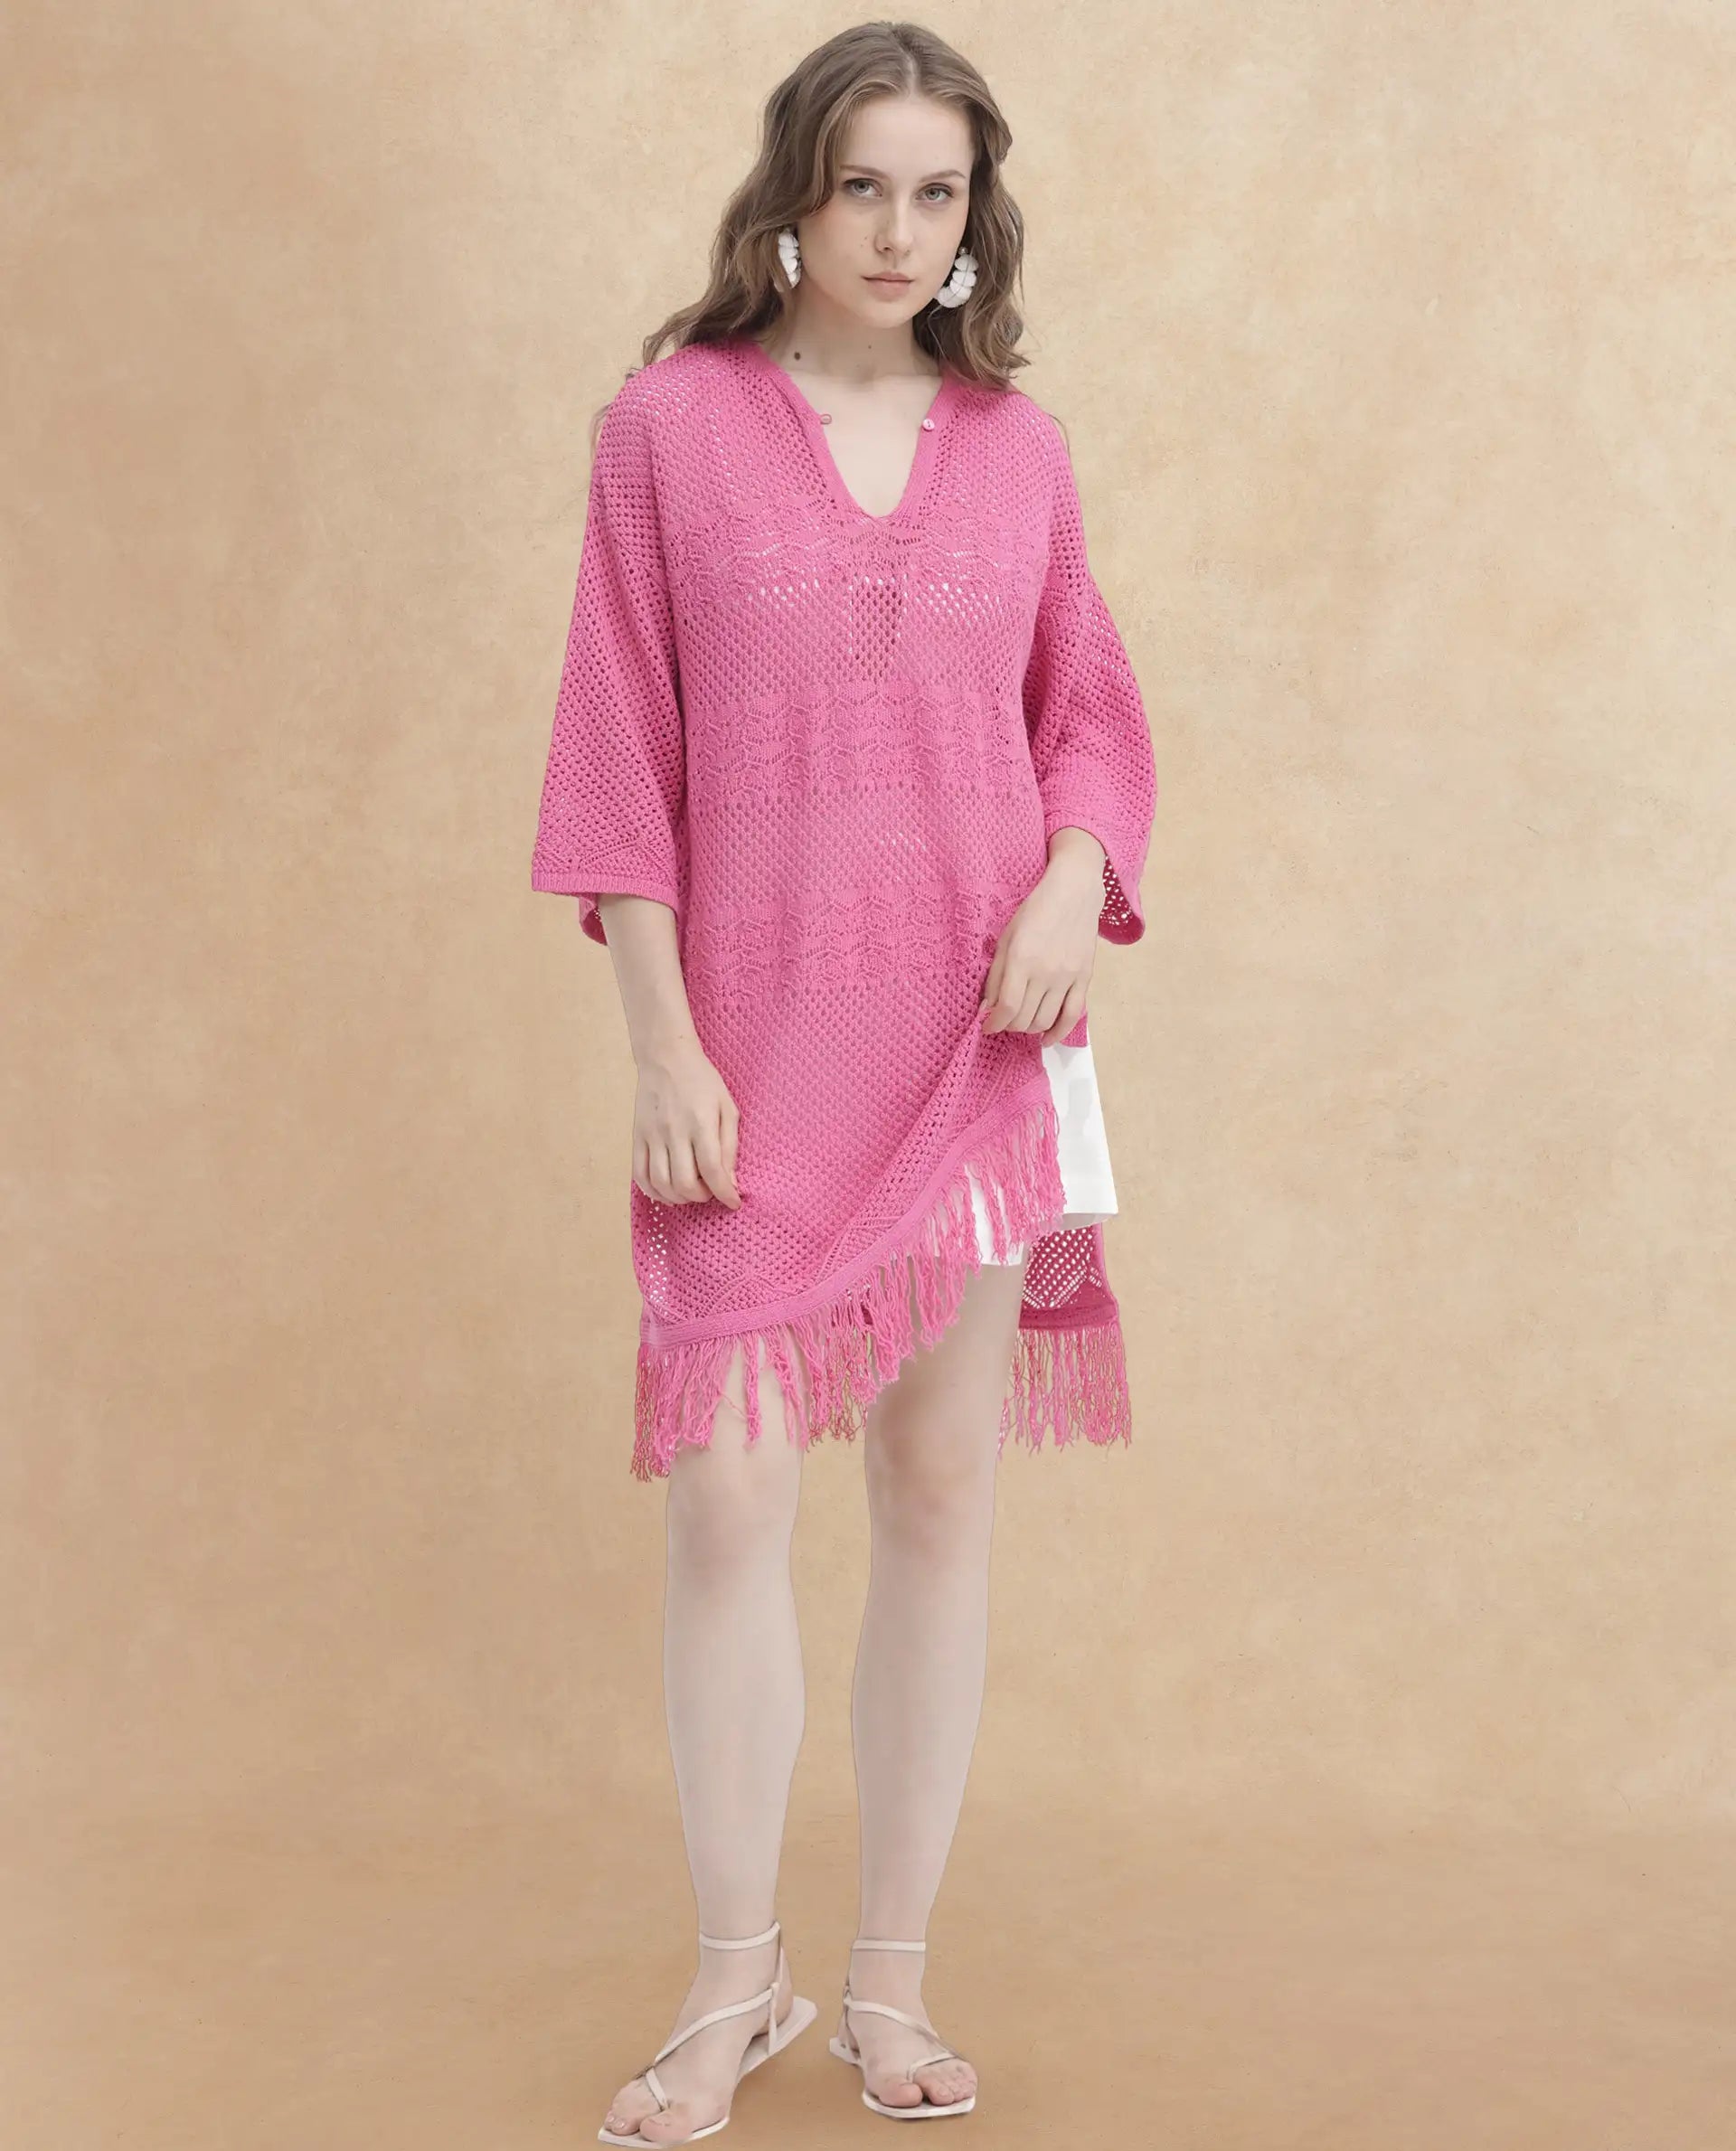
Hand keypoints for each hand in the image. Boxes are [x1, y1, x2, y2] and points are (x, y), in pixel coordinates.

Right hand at [631, 1033, 741, 1206]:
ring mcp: (652, 1135)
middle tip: (710, 1191)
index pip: (712, 1170)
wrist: (666, 1057)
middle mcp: (674, 1131)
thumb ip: (730, 1146)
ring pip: (661, 1183)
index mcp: (701, 1122)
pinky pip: (639, 1174)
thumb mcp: (728, 1107)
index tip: (733, 1202)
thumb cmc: (702, 1081)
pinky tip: (668, 1192)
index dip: (725, 1193)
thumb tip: (731, 1182)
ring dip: (679, 1198)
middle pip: (684, 1183)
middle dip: (701, 1197)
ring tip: (691, 1192)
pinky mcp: (637, 1136)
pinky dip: (653, 1192)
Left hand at [979, 850, 1102, 1045]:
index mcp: (1022, 959)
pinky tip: (1047, 1039)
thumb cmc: (1035, 910)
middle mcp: (1045, 972)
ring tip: (1021, 1022)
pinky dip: (1059, 1032)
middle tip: (1003, 1020)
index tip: (986, 1026)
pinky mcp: (1084, 978)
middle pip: (1024, 1018)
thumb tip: (987, 1008)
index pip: (1007, 1007)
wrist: (1074, 892)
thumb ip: (996, 975)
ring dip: (1029, 1029)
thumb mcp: (1006, 937)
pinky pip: (1073, 1015)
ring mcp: (1067, 977)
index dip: (993, 1023)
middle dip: (1008, 1026)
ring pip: (1045, 1020)